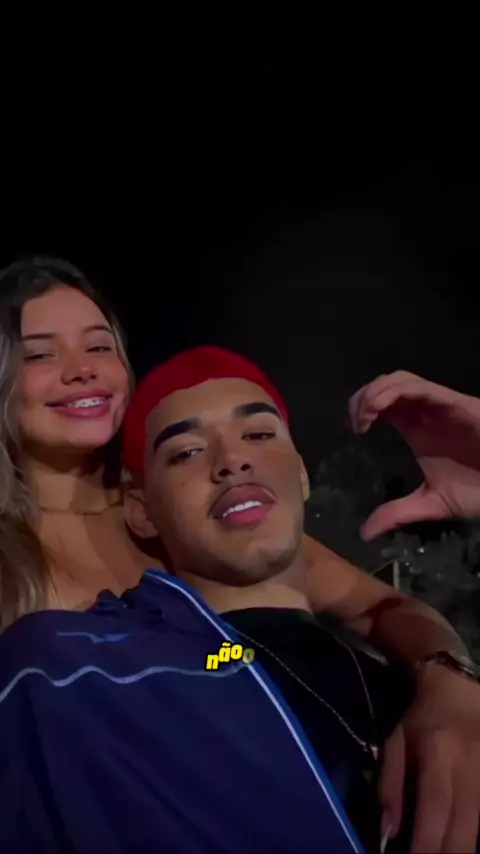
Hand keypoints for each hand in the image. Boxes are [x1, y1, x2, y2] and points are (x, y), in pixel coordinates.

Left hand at [348, 371, 479, 538]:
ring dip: (376, 392)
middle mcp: (425, 413)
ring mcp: (440, 405)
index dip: (361, 407)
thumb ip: (398, 513)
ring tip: (364, 416)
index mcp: (417, 429)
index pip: (382, 404)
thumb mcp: (432, 503)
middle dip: (363, 397)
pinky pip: (421, 387)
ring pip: (400, 380)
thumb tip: (365, 532)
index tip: (350, 427)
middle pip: (385, 386)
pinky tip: (379, 410)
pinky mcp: (455, 403)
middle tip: (354, 421)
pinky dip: (394, 393)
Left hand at [380, 665, 479, 852]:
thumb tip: (388, 834)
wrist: (461, 690)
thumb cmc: (423, 718)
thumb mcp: (396, 743)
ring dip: (461, 848)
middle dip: (448, 853)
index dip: (427, 842)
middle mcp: (469, 767)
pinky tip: (459, 843)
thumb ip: (390, 786)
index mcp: (438, 752)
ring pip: (478, 826)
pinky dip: (474, 834)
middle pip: (465, 826)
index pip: (435, 805)